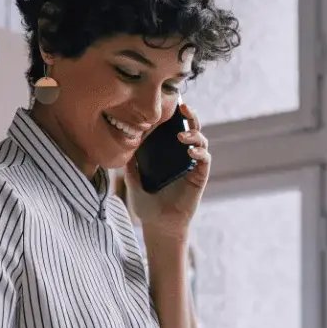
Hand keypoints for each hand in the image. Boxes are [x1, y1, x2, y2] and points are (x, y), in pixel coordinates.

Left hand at [126, 102, 211, 243]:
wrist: (158, 225)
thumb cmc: (146, 204)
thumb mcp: (133, 179)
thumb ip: (130, 162)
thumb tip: (122, 142)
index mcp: (167, 153)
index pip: (173, 127)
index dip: (174, 114)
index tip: (170, 102)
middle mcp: (182, 156)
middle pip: (191, 128)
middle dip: (189, 115)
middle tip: (183, 107)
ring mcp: (192, 165)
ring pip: (201, 140)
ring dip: (194, 134)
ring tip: (182, 136)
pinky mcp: (199, 177)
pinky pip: (204, 159)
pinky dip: (200, 151)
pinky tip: (190, 150)